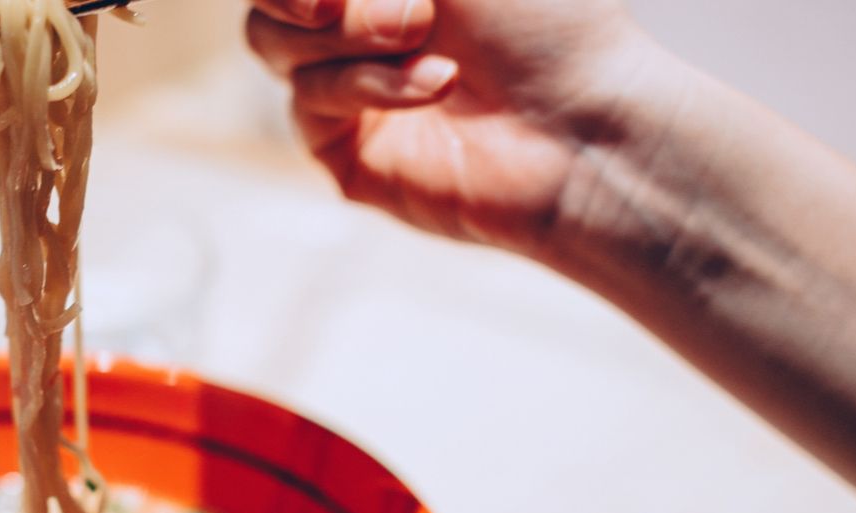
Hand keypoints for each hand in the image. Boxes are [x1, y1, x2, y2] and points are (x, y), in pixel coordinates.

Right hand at [244, 0, 674, 253]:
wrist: (588, 123)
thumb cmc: (549, 25)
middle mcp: (359, 31)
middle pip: (267, 3)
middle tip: (402, 5)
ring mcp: (347, 93)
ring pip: (274, 44)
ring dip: (350, 29)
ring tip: (423, 35)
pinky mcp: (347, 154)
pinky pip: (307, 103)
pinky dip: (367, 84)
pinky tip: (436, 84)